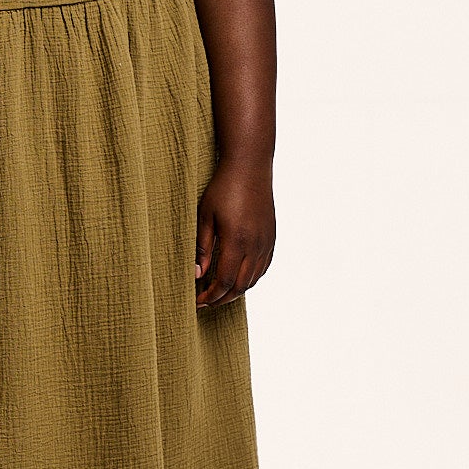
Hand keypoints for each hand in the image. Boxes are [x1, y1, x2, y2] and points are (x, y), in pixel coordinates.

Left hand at [194, 159, 274, 309]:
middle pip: (240, 286)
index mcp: (237, 241)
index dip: (210, 296)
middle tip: (205, 301)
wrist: (250, 167)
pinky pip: (262, 268)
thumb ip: (201, 247)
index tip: (196, 301)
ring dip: (235, 291)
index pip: (224, 282)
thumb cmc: (223, 188)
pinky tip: (236, 278)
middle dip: (221, 299)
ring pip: (252, 279)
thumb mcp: (204, 216)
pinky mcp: (271, 238)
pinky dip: (249, 279)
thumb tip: (196, 275)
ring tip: (217, 292)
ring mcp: (266, 242)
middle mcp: (256, 245)